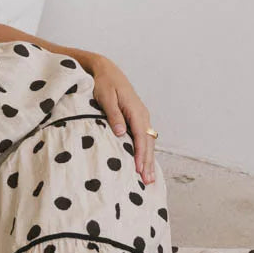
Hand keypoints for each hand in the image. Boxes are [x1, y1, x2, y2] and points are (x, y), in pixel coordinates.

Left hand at [89, 54, 156, 182]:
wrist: (106, 71)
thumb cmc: (104, 83)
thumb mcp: (106, 97)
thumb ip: (113, 115)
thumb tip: (120, 133)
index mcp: (136, 110)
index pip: (141, 136)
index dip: (141, 154)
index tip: (139, 169)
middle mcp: (142, 115)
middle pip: (148, 143)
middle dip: (148, 162)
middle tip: (148, 181)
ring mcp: (141, 118)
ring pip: (148, 142)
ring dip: (149, 160)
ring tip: (149, 179)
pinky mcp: (137, 120)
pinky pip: (144, 139)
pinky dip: (145, 152)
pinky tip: (144, 164)